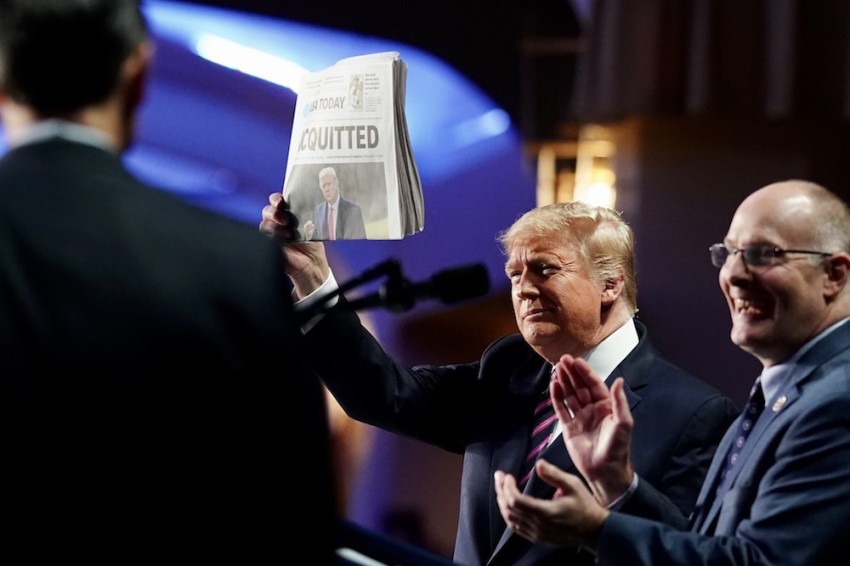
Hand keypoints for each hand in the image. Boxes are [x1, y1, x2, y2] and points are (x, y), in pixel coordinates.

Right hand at [259, 192, 328, 297]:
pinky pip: (264, 239)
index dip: (276, 199)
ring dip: (275, 228)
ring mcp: (272, 234)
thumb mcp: (310, 224)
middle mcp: (277, 222)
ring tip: (288, 235)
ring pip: (264, 225)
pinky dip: (272, 239)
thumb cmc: (312, 242)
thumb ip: (302, 214)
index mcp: (287, 213)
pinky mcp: (269, 246)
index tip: (279, 202)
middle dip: (273, 212)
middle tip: (284, 219)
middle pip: (267, 211)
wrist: (312, 263)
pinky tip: (282, 242)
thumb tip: (300, 205)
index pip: (276, 201)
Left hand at [493, 460, 607, 546]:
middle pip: (509, 508)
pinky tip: (508, 505)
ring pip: (510, 519)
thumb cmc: (584, 506)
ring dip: (502, 503)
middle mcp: (538, 525)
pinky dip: (508, 515)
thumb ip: (554, 474)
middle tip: (499, 476)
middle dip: (500, 490)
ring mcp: (537, 534)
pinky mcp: (537, 538)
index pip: (516, 500)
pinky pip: (516, 528)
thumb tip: (538, 463)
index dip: (507, 487)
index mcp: (546, 512)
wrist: (594, 531)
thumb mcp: (573, 485)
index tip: (507, 475)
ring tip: (501, 488)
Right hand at [552, 354, 634, 505]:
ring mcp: (579, 417)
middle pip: (579, 386)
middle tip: (562, 360)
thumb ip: (620, 401)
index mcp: (606, 406)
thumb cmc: (618, 448)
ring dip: (563, 382)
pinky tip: (553, 386)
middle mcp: (592, 409)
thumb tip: (619, 380)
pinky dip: (556, 397)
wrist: (605, 471)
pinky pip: (561, 409)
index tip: (576, 361)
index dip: (584, 372)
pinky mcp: (569, 428)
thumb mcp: (624, 423)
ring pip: (569, 395)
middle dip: (571, 373)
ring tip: (556, 369)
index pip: (593, 384)